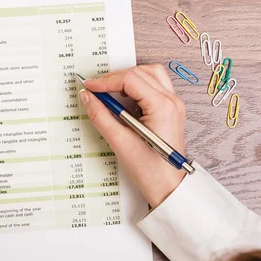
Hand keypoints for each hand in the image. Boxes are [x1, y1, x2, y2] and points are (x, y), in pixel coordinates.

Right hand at [79, 65, 185, 207]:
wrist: (169, 187)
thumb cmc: (149, 170)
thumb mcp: (119, 142)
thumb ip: (101, 116)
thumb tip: (87, 97)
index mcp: (162, 107)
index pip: (131, 79)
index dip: (106, 81)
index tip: (89, 86)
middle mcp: (171, 101)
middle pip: (140, 72)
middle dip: (115, 77)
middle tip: (96, 89)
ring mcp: (173, 104)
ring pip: (149, 74)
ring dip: (128, 78)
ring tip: (110, 91)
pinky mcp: (170, 109)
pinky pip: (154, 85)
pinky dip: (136, 86)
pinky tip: (124, 99)